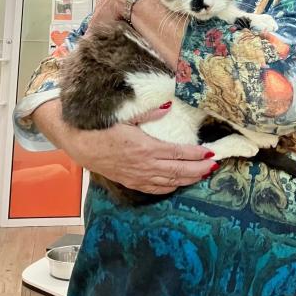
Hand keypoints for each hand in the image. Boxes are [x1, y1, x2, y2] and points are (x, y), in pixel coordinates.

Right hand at [33, 100, 216, 195]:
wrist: (81, 144)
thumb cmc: (103, 128)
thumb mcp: (127, 117)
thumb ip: (150, 114)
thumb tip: (169, 106)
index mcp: (146, 148)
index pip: (178, 153)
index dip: (196, 155)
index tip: (210, 153)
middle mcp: (145, 165)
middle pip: (179, 171)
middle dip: (199, 169)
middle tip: (214, 165)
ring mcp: (138, 176)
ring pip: (170, 182)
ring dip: (188, 179)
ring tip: (202, 175)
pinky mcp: (131, 182)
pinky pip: (155, 189)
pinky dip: (170, 188)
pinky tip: (179, 185)